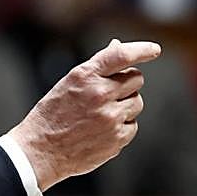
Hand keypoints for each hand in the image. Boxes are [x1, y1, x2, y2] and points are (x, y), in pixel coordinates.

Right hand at [7, 39, 161, 190]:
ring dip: (125, 105)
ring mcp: (110, 117)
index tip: (154, 50)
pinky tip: (102, 130)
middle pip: (136, 79)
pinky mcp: (117, 138)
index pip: (122, 55)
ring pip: (137, 102)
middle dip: (128, 83)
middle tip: (111, 92)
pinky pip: (133, 125)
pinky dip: (122, 126)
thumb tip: (118, 45)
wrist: (41, 150)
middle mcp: (100, 94)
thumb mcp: (70, 82)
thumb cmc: (54, 114)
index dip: (142, 50)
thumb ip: (97, 65)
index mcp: (86, 76)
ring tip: (102, 115)